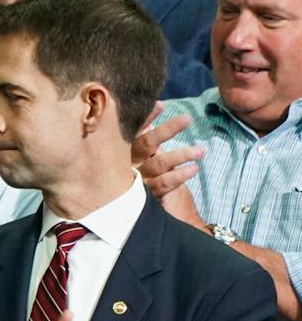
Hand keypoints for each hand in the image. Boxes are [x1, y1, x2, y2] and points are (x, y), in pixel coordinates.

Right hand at [133, 102, 205, 221]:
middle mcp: (127, 165)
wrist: (121, 215)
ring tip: (200, 151)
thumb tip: (153, 114)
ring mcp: (137, 180)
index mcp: (122, 152)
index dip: (146, 118)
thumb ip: (141, 139)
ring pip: (159, 164)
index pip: (134, 131)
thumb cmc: (129, 177)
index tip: (161, 105)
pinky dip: (180, 175)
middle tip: (187, 119)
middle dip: (167, 130)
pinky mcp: (146, 195)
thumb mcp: (132, 157)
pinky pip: (164, 184)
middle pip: (147, 144)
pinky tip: (194, 169)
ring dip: (181, 154)